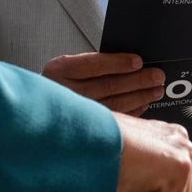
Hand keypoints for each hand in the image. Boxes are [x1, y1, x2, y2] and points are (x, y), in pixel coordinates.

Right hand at [42, 52, 163, 116]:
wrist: (34, 112)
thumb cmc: (55, 87)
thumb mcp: (66, 69)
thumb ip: (91, 66)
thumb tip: (131, 63)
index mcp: (58, 70)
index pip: (93, 64)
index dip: (118, 63)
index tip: (139, 62)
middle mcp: (63, 92)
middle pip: (107, 85)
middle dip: (137, 80)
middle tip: (157, 77)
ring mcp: (74, 114)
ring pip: (113, 103)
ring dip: (139, 97)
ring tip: (155, 91)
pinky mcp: (84, 129)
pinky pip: (114, 120)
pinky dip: (131, 112)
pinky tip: (143, 105)